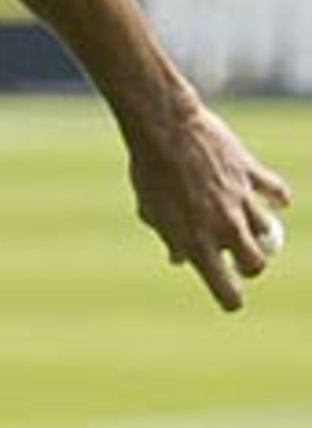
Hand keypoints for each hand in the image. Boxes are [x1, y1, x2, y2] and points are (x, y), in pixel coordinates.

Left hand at [127, 101, 291, 311]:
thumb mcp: (151, 211)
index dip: (230, 298)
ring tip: (248, 223)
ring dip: (260, 231)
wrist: (164, 129)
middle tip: (238, 258)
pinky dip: (278, 196)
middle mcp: (224, 227)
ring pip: (268, 231)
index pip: (227, 292)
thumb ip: (170, 238)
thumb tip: (179, 259)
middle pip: (256, 264)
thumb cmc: (149, 171)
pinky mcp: (251, 174)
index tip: (228, 294)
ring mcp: (240, 201)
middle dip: (250, 266)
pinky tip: (272, 197)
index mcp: (196, 244)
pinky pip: (277, 191)